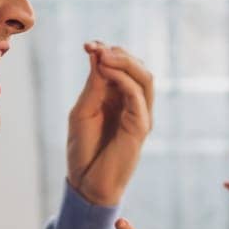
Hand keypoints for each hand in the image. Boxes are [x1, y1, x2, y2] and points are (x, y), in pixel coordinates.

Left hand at [67, 42, 154, 206]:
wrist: (86, 183)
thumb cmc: (84, 149)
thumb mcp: (83, 110)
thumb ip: (93, 84)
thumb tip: (98, 53)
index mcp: (119, 98)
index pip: (123, 66)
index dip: (108, 51)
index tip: (88, 45)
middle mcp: (133, 104)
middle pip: (138, 68)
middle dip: (119, 53)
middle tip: (97, 47)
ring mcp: (140, 115)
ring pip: (145, 78)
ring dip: (125, 62)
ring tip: (103, 56)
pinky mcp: (141, 127)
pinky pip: (138, 96)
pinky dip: (124, 80)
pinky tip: (106, 72)